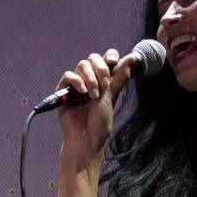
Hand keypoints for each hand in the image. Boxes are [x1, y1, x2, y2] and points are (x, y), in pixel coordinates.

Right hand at [54, 47, 137, 167]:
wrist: (85, 140)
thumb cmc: (99, 124)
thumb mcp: (111, 97)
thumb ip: (119, 77)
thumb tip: (132, 58)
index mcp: (103, 81)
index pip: (106, 59)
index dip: (110, 56)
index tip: (113, 62)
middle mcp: (90, 80)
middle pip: (93, 58)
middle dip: (100, 68)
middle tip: (104, 85)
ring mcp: (76, 85)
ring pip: (81, 65)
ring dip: (90, 78)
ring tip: (93, 95)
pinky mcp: (64, 91)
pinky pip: (68, 76)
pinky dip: (76, 81)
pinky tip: (83, 92)